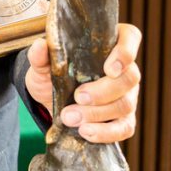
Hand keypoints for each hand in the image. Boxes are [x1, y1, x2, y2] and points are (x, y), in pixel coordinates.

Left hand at [25, 22, 141, 143]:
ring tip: (70, 117)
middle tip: (78, 97)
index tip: (109, 68)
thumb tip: (39, 45)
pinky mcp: (123, 120)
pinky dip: (105, 132)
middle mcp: (124, 69)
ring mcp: (127, 95)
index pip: (130, 38)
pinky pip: (124, 128)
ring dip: (98, 113)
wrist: (51, 101)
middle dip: (103, 91)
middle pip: (129, 78)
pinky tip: (85, 132)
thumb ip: (40, 56)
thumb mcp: (42, 65)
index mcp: (109, 45)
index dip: (125, 53)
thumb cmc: (53, 75)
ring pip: (125, 104)